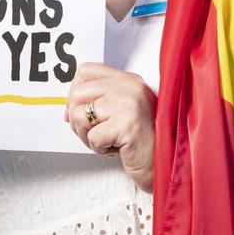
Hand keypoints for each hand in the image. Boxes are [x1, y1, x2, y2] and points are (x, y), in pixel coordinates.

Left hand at [66, 62, 156, 192]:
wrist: (167, 164)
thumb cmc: (144, 142)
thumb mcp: (123, 113)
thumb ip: (99, 102)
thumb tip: (66, 109)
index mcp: (128, 80)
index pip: (86, 70)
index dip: (75, 92)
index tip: (81, 111)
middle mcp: (129, 87)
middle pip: (76, 94)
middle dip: (77, 120)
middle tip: (95, 134)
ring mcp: (129, 104)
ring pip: (79, 115)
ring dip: (87, 136)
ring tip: (108, 142)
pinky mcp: (127, 124)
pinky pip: (92, 136)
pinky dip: (99, 149)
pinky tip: (117, 149)